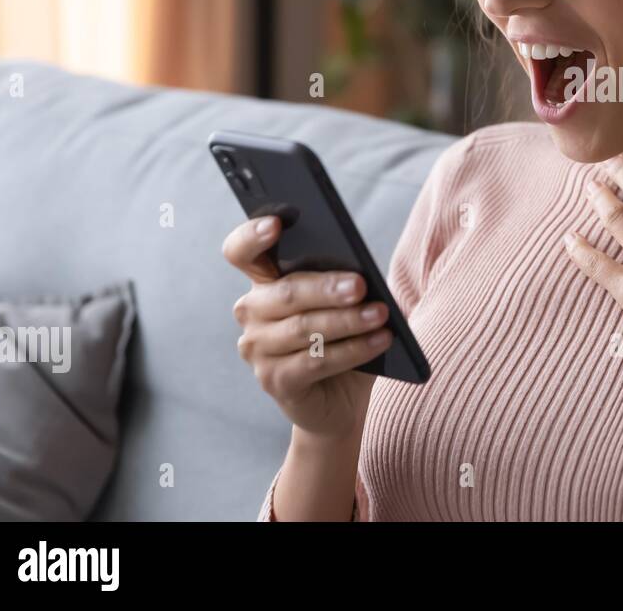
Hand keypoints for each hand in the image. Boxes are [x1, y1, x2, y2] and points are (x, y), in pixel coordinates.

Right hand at [223, 215, 393, 441]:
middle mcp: (252, 312)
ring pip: (304, 329)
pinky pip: (316, 361)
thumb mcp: (344, 303)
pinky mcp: (274, 381)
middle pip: (285, 293)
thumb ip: (343, 282)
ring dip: (347, 321)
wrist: (342, 399)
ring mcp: (257, 349)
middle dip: (325, 288)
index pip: (241, 252)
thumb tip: (361, 273)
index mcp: (264, 282)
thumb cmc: (344, 338)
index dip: (252, 237)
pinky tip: (380, 340)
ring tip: (381, 314)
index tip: (275, 224)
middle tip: (359, 285)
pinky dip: (353, 350)